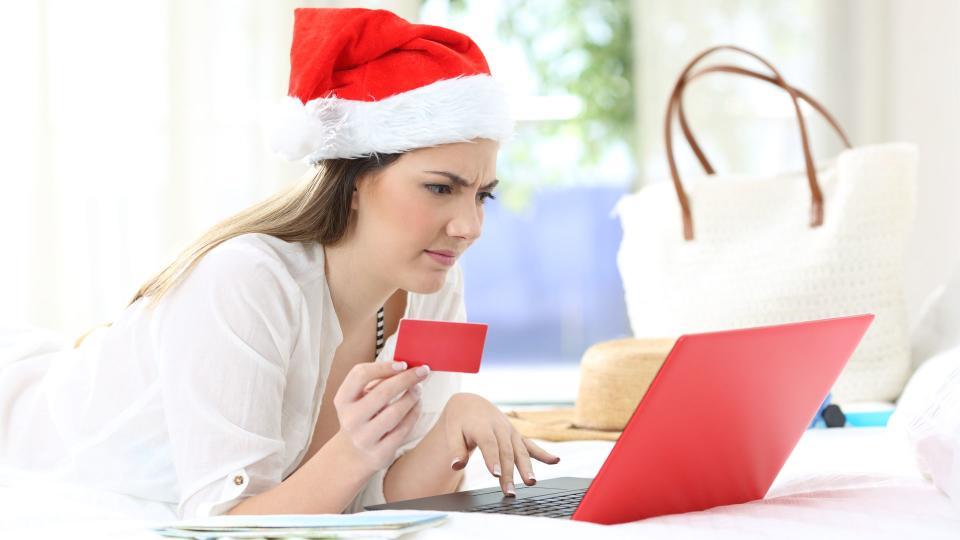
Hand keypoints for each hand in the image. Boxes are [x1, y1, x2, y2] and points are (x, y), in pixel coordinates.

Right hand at [333, 361, 429, 471]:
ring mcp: (364, 438)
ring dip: (412, 397)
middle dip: (407, 379)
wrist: (353, 454)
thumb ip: (376, 381)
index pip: (360, 375)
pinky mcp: (379, 453)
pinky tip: (417, 406)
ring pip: (395, 412)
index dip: (384, 367)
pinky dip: (414, 414)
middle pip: (383, 392)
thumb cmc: (362, 416)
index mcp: (343, 400)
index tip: (403, 364)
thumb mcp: (359, 398)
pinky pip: (403, 429)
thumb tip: (405, 367)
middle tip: (422, 371)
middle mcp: (351, 419)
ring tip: (418, 390)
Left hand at [442, 393, 559, 495]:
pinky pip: (531, 445)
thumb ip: (456, 448)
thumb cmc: (460, 420)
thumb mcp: (452, 430)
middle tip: (509, 491)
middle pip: (506, 452)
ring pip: (520, 451)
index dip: (492, 459)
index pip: (489, 444)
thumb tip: (456, 466)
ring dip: (526, 467)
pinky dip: (544, 454)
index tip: (495, 474)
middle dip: (509, 472)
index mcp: (482, 426)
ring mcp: (510, 432)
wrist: (472, 403)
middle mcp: (500, 428)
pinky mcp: (517, 436)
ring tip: (531, 482)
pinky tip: (556, 460)